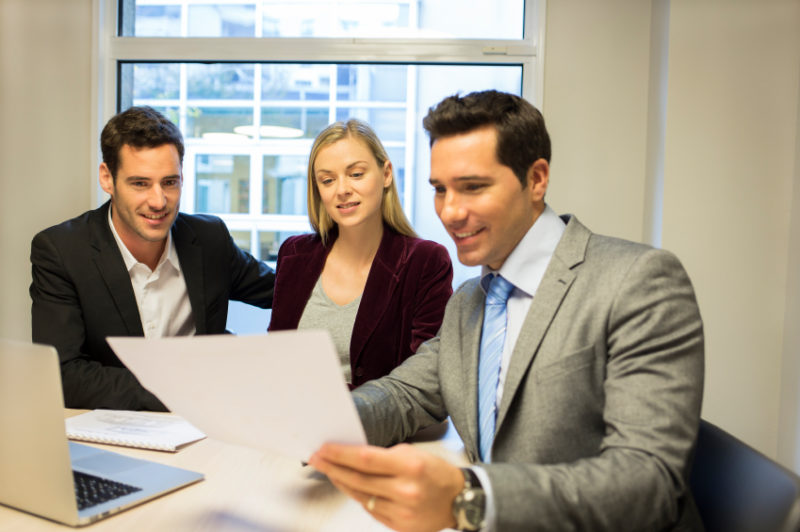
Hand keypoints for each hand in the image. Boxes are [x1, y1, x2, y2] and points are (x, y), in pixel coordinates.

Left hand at [308, 442, 463, 531]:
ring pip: (361, 496)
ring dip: (342, 482)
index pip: (365, 459)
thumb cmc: (435, 473)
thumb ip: (384, 456)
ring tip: (329, 471)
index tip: (324, 449)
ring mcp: (402, 512)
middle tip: (317, 459)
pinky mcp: (399, 527)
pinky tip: (349, 486)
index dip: (341, 454)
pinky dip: (358, 497)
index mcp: (410, 466)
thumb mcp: (413, 454)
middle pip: (358, 479)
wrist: (459, 500)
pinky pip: (370, 510)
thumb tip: (353, 455)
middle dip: (334, 467)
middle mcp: (405, 490)